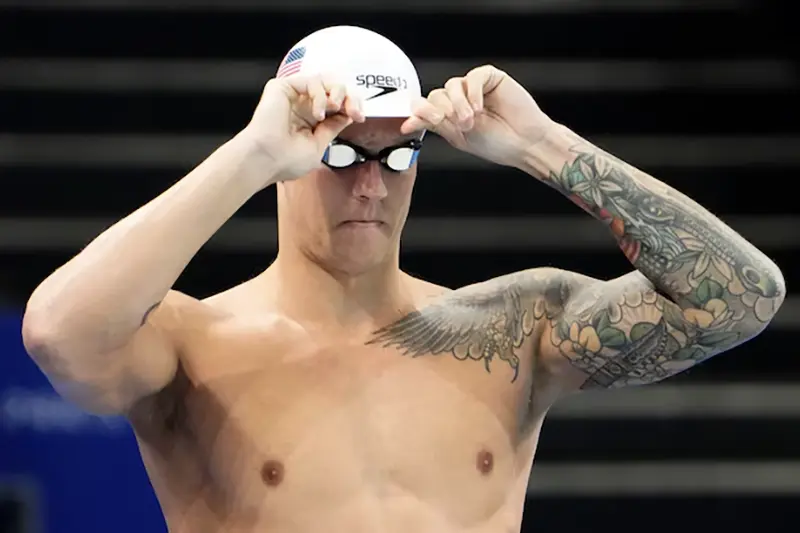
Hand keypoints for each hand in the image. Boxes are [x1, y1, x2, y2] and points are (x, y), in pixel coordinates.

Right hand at [244, 74, 365, 183]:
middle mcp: (303, 106)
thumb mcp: (319, 145)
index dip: (352, 106)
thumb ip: (333, 128)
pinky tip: (318, 113)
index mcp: (310, 121)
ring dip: (337, 93)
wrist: (266, 160)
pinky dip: (320, 95)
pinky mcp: (283, 87)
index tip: (360, 116)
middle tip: (354, 110)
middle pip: (334, 89)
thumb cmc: (285, 160)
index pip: (337, 105)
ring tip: (334, 108)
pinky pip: (311, 81)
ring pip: (325, 80)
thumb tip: (347, 116)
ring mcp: (294, 96)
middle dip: (349, 97)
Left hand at [402, 65, 554, 167]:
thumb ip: (434, 125)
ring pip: (451, 86)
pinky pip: (472, 77)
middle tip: (459, 126)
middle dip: (442, 112)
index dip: (419, 114)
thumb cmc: (497, 144)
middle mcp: (459, 100)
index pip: (425, 107)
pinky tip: (480, 108)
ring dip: (458, 105)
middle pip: (436, 95)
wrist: (524, 143)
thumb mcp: (458, 137)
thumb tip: (407, 123)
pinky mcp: (489, 77)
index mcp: (449, 115)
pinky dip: (473, 93)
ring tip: (471, 121)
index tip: (410, 126)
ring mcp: (473, 88)